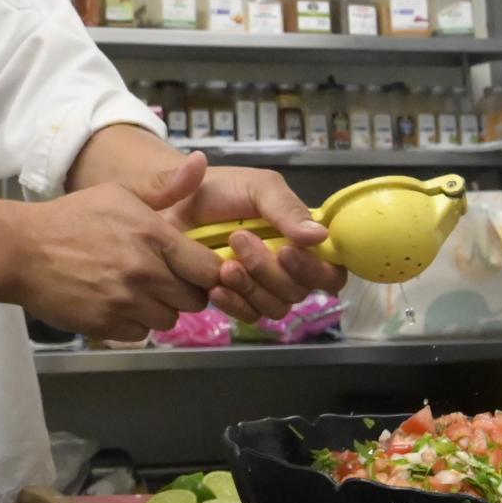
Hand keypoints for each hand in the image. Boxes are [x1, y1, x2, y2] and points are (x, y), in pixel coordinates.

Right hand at [13, 178, 225, 342]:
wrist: (22, 250)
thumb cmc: (73, 217)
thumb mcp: (119, 192)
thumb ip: (165, 185)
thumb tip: (201, 162)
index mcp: (153, 236)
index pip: (209, 270)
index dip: (206, 271)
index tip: (193, 267)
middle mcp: (144, 273)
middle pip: (194, 300)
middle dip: (185, 292)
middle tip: (164, 279)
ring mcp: (125, 302)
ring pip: (169, 320)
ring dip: (159, 309)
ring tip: (138, 291)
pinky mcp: (106, 326)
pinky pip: (140, 334)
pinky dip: (133, 323)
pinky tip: (117, 303)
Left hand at [130, 154, 346, 323]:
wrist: (171, 202)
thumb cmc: (218, 189)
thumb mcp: (257, 187)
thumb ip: (287, 209)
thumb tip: (322, 237)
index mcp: (300, 238)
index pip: (329, 270)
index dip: (315, 271)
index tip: (286, 252)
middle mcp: (286, 266)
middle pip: (300, 291)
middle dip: (270, 271)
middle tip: (239, 241)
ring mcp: (261, 285)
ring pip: (275, 306)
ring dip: (251, 288)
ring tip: (224, 265)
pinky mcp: (235, 298)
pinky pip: (248, 315)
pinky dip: (234, 303)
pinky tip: (215, 287)